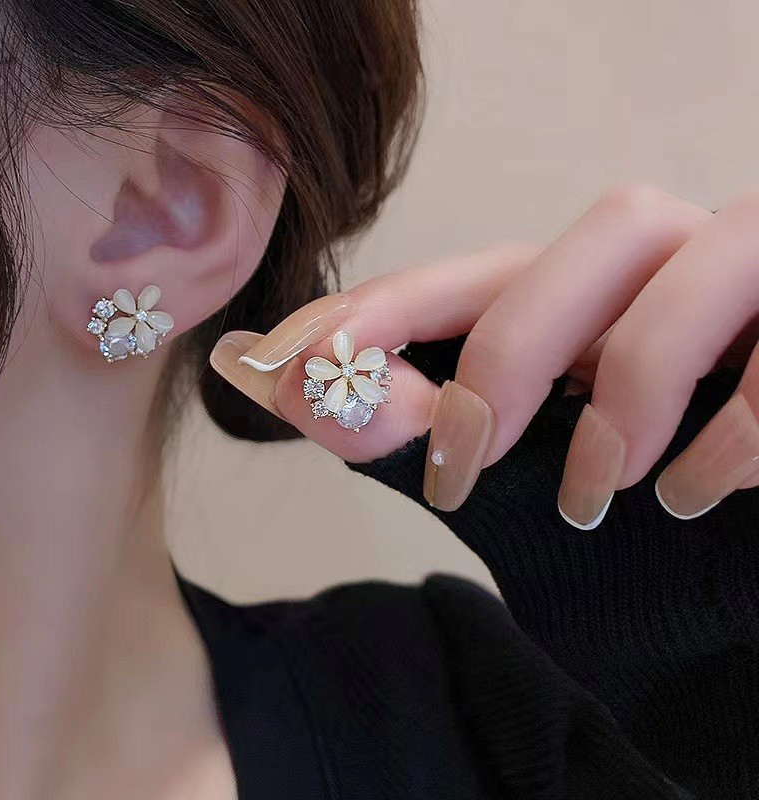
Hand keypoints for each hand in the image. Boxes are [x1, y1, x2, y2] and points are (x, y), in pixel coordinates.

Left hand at [211, 185, 758, 527]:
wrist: (734, 574)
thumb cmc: (631, 506)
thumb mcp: (515, 471)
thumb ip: (410, 427)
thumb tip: (277, 379)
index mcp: (592, 293)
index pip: (482, 271)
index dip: (387, 307)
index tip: (290, 365)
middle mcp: (677, 268)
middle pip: (604, 231)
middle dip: (514, 347)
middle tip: (462, 465)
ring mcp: (756, 287)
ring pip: (697, 265)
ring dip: (630, 389)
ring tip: (591, 496)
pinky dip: (730, 435)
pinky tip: (692, 499)